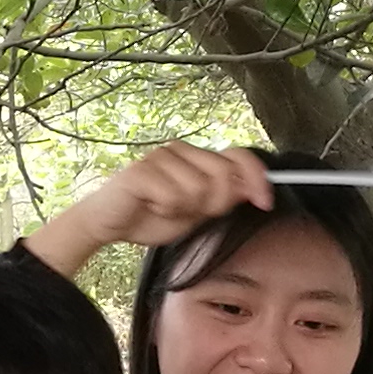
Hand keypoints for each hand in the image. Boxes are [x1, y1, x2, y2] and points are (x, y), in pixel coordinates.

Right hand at [23, 142, 273, 277]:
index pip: (239, 156)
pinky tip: (150, 206)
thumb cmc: (151, 216)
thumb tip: (252, 187)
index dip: (257, 178)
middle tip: (190, 211)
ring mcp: (161, 157)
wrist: (108, 223)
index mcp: (197, 157)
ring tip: (164, 208)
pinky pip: (172, 196)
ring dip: (184, 209)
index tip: (264, 201)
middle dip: (215, 203)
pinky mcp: (142, 170)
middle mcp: (181, 150)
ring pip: (198, 189)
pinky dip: (164, 210)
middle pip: (224, 176)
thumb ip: (223, 197)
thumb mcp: (197, 211)